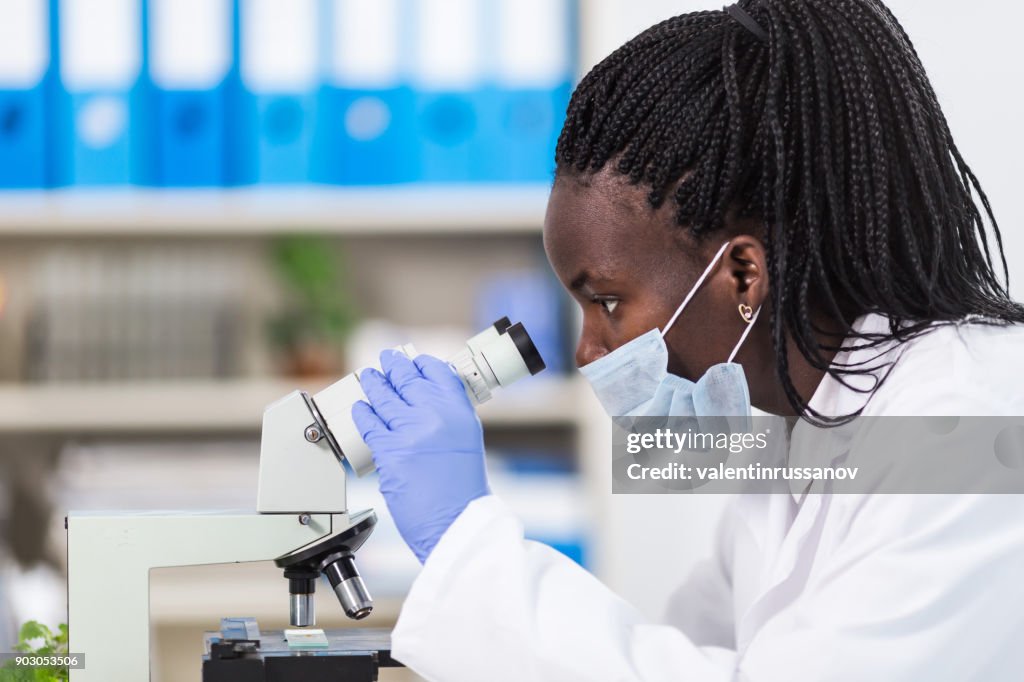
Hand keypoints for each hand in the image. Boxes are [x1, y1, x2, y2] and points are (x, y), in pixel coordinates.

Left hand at [351, 350, 490, 562]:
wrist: (456, 523)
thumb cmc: (463, 492)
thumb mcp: (466, 443)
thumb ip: (448, 419)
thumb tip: (425, 401)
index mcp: (460, 412)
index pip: (439, 372)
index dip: (422, 364)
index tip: (414, 361)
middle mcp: (436, 415)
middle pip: (408, 380)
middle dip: (394, 367)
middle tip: (387, 360)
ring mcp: (411, 430)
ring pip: (384, 397)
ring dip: (374, 384)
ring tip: (369, 377)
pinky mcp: (389, 450)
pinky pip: (370, 423)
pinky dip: (363, 413)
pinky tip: (361, 408)